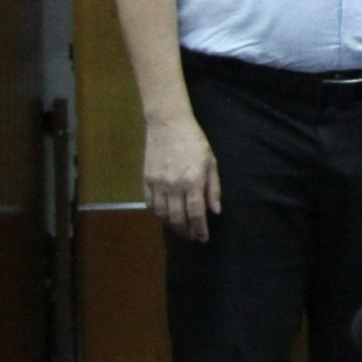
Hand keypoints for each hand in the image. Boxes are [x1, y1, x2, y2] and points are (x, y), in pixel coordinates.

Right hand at [143, 111, 221, 242]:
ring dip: (172, 225)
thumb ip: (213, 188)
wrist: (168, 124)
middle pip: (178, 218)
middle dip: (186, 231)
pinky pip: (150, 204)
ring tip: (180, 229)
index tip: (203, 238)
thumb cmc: (194, 141)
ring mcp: (157, 184)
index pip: (196, 213)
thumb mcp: (211, 162)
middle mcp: (174, 186)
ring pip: (162, 214)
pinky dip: (158, 214)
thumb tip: (215, 211)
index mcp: (193, 181)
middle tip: (192, 236)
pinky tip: (165, 216)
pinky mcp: (146, 180)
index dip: (199, 229)